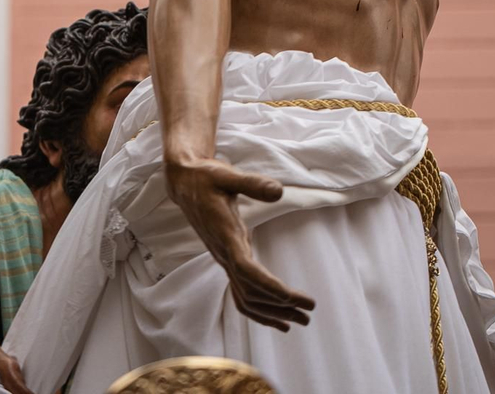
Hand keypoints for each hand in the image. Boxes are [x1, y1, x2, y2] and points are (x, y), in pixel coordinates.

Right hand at [164, 155, 314, 330]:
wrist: (184, 184)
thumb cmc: (206, 178)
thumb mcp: (227, 175)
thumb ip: (253, 184)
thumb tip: (278, 191)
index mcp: (225, 234)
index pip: (246, 270)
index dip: (269, 287)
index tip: (295, 298)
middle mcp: (223, 252)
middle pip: (250, 290)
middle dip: (280, 305)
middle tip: (310, 310)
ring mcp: (223, 258)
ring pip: (244, 297)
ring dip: (272, 312)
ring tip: (300, 320)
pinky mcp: (227, 258)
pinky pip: (240, 292)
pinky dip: (259, 309)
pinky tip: (277, 317)